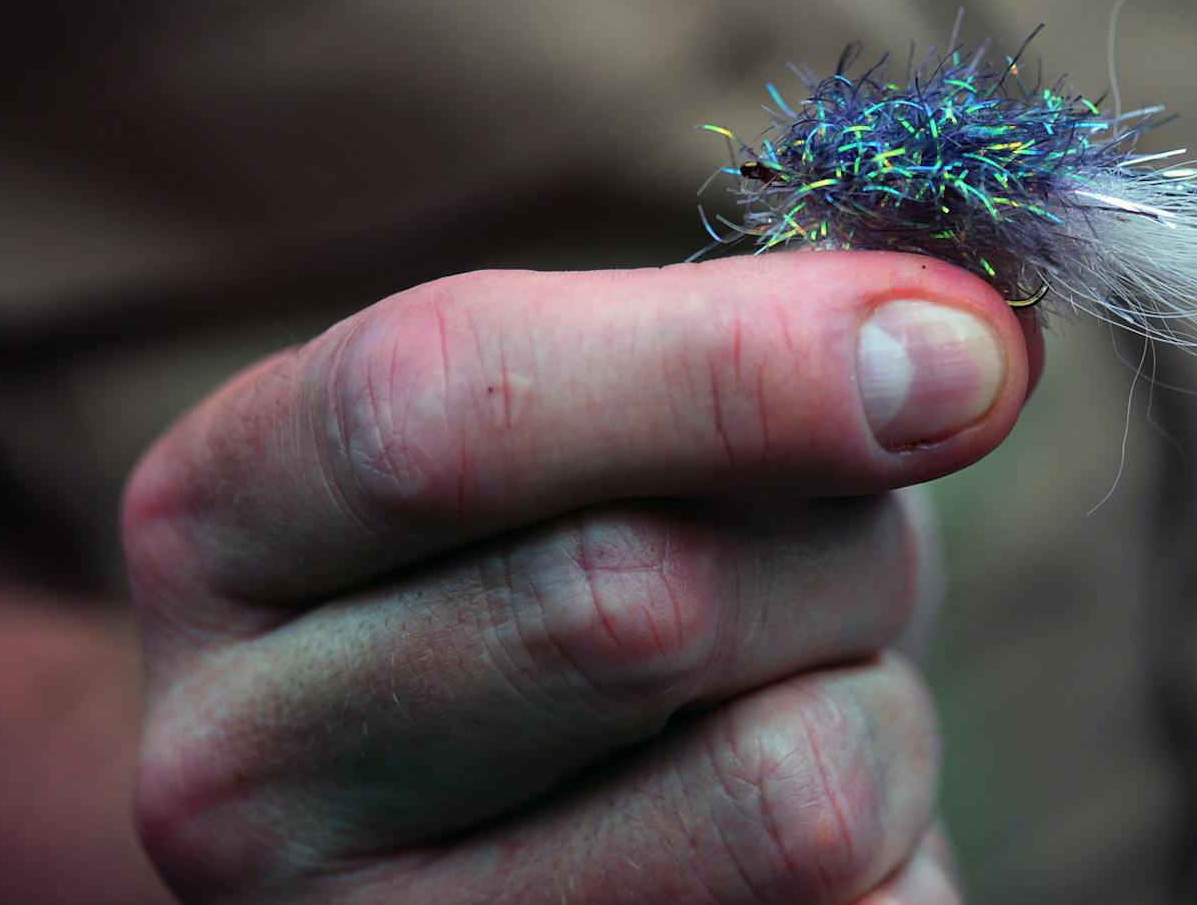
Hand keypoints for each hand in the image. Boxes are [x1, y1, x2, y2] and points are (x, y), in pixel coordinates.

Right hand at [120, 254, 1035, 903]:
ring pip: (794, 795)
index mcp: (226, 516)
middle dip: (830, 550)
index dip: (736, 362)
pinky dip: (900, 858)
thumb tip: (970, 355)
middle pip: (644, 601)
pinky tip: (789, 851)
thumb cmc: (586, 554)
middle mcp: (238, 767)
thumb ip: (752, 357)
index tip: (962, 343)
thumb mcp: (616, 420)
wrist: (509, 815)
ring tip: (792, 708)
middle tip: (828, 561)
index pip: (438, 410)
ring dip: (878, 714)